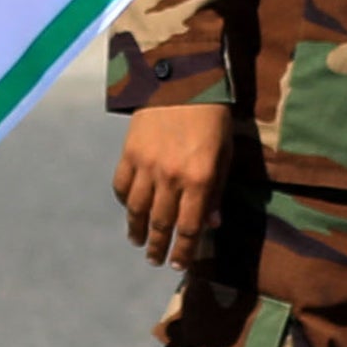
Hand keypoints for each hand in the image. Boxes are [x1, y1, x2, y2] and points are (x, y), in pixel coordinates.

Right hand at [112, 102, 249, 265]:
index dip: (184, 251)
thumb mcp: (225, 153)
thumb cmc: (213, 117)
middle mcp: (171, 177)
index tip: (179, 266)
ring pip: (137, 209)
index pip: (189, 227)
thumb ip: (217, 190)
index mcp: (200, 179)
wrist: (182, 80)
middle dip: (158, 247)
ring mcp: (147, 165)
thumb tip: (211, 225)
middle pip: (161, 223)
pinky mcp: (129, 152)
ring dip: (137, 230)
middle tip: (155, 261)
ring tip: (138, 242)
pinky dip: (123, 201)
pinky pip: (121, 185)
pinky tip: (129, 209)